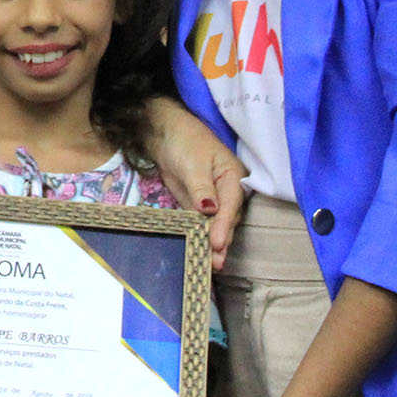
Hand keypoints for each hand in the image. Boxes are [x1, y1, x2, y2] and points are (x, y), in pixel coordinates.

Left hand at [143, 97, 245, 269]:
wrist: (163, 132)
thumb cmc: (184, 141)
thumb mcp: (193, 163)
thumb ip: (201, 188)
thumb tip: (209, 210)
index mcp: (233, 177)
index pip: (230, 205)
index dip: (224, 225)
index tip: (217, 242)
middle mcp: (227, 192)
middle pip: (226, 220)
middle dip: (221, 241)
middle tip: (215, 263)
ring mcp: (212, 200)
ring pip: (214, 226)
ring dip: (211, 245)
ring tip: (207, 265)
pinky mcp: (196, 206)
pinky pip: (200, 225)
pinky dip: (199, 239)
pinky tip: (197, 254)